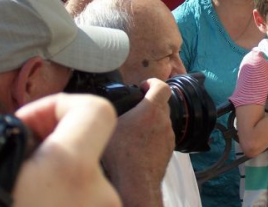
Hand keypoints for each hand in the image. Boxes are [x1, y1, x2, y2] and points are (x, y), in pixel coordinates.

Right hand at [0, 81, 121, 206]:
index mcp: (72, 171)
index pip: (96, 109)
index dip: (58, 106)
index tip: (23, 130)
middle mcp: (101, 195)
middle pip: (87, 150)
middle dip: (49, 152)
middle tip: (8, 174)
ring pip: (85, 187)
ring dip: (54, 187)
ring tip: (12, 205)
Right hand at [102, 78, 173, 206]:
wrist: (136, 185)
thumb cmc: (121, 157)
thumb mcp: (108, 126)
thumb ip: (107, 111)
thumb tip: (99, 106)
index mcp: (152, 110)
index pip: (162, 86)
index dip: (153, 82)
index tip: (143, 86)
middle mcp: (164, 122)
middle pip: (161, 104)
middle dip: (148, 103)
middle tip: (133, 109)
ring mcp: (168, 138)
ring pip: (161, 122)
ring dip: (150, 122)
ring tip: (132, 131)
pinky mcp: (168, 151)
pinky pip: (161, 138)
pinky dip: (152, 138)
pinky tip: (137, 147)